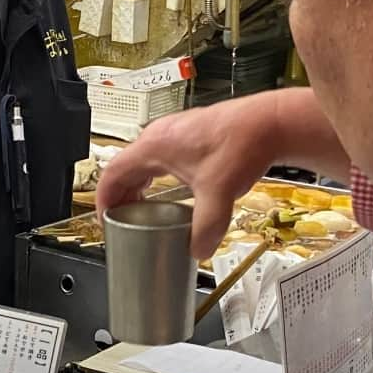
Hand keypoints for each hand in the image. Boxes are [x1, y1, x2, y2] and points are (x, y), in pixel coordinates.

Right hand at [95, 92, 282, 259]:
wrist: (268, 122)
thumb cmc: (242, 143)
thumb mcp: (219, 194)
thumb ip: (206, 227)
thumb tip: (198, 250)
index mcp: (154, 146)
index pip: (112, 173)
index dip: (103, 198)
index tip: (105, 218)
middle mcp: (159, 136)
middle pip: (125, 167)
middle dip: (120, 196)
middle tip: (122, 219)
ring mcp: (174, 133)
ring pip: (142, 161)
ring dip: (137, 185)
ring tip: (141, 209)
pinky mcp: (190, 134)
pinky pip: (159, 157)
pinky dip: (154, 176)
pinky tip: (169, 191)